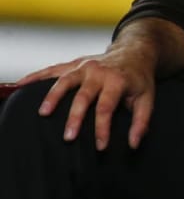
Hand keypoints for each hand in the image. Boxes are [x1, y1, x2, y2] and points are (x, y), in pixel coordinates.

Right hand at [19, 46, 157, 150]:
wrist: (135, 52)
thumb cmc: (139, 79)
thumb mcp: (147, 99)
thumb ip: (141, 122)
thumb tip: (133, 144)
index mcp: (118, 81)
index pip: (107, 108)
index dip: (102, 128)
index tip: (100, 147)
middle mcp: (99, 72)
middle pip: (84, 96)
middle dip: (75, 117)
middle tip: (68, 137)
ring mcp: (84, 66)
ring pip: (64, 81)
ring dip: (52, 97)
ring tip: (44, 114)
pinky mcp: (74, 63)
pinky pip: (53, 70)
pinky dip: (36, 77)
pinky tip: (22, 85)